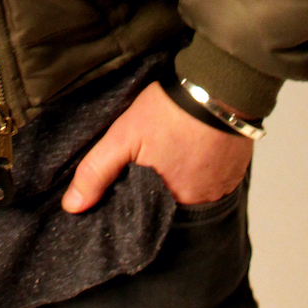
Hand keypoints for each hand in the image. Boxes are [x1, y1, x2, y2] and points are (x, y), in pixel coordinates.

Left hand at [61, 79, 251, 213]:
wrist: (219, 88)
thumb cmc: (169, 112)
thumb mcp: (122, 137)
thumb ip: (96, 173)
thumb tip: (72, 206)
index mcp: (167, 202)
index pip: (144, 219)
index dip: (133, 206)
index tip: (127, 191)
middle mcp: (197, 206)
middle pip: (170, 210)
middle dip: (156, 196)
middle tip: (150, 170)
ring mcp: (219, 192)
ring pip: (192, 199)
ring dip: (181, 186)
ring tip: (171, 161)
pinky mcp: (234, 177)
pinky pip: (213, 187)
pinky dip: (202, 176)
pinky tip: (192, 157)